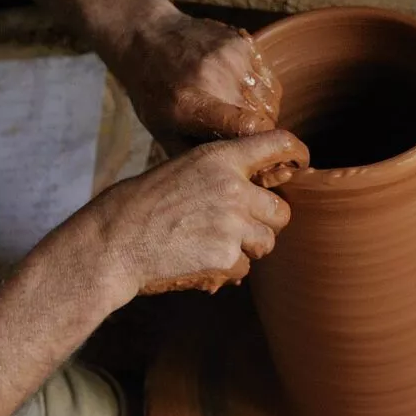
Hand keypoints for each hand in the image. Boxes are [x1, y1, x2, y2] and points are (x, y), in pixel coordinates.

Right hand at [79, 130, 307, 299]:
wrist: (114, 241)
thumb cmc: (138, 206)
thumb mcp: (180, 171)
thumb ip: (220, 176)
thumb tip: (254, 191)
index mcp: (220, 158)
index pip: (277, 144)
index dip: (296, 152)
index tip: (302, 162)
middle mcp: (233, 187)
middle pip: (282, 210)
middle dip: (265, 223)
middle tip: (238, 229)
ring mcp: (233, 223)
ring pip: (266, 243)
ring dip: (247, 249)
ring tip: (210, 246)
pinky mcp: (226, 256)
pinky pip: (244, 268)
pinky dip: (225, 271)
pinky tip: (197, 261)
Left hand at [111, 7, 280, 141]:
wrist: (147, 37)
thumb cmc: (154, 93)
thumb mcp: (163, 132)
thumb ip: (198, 155)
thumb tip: (239, 177)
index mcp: (189, 103)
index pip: (247, 126)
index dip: (260, 144)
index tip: (255, 155)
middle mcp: (214, 76)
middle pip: (265, 117)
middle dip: (260, 134)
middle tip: (241, 136)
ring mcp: (231, 55)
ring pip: (271, 99)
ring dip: (264, 113)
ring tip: (240, 113)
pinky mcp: (242, 42)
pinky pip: (269, 79)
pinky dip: (262, 92)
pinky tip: (241, 93)